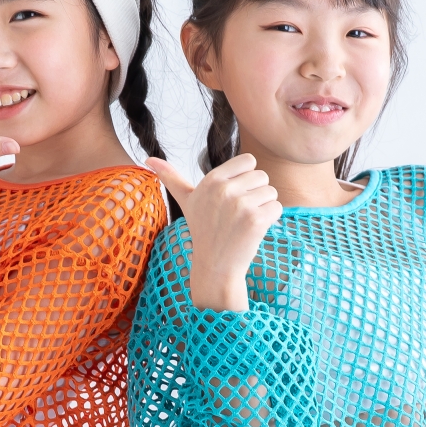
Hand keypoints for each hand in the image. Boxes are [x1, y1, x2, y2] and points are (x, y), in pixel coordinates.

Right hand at [147, 154, 280, 311]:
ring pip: (271, 192)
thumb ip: (171, 178)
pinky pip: (277, 207)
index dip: (246, 179)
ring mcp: (240, 205)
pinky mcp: (256, 220)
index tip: (234, 197)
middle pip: (262, 176)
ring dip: (264, 207)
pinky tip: (254, 231)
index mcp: (211, 180)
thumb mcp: (186, 202)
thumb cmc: (204, 231)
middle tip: (238, 215)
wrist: (215, 267)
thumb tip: (148, 160)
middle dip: (256, 194)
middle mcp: (224, 190)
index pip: (249, 161)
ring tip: (245, 223)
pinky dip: (272, 220)